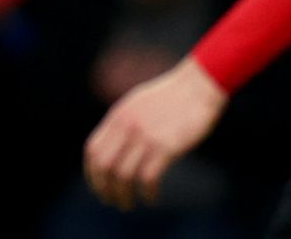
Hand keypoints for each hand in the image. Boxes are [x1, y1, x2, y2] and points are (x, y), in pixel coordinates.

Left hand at [83, 56, 227, 210]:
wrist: (198, 85)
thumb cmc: (172, 96)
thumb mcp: (138, 103)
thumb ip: (124, 122)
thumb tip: (113, 146)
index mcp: (118, 116)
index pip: (92, 150)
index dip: (92, 173)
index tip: (98, 187)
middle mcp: (127, 126)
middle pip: (104, 166)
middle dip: (104, 189)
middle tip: (112, 201)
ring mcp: (146, 136)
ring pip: (123, 175)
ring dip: (123, 195)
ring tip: (128, 204)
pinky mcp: (166, 146)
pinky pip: (148, 177)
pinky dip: (148, 192)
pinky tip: (152, 197)